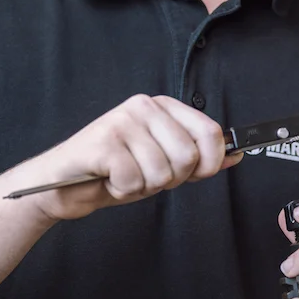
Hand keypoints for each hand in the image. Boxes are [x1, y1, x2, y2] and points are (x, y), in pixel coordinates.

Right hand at [16, 95, 240, 222]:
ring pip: (162, 172)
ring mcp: (122, 121)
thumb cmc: (113, 172)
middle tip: (145, 176)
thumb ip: (198, 158)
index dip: (208, 164)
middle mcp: (143, 107)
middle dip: (170, 180)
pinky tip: (109, 180)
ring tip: (125, 177)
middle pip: (188, 157)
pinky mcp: (103, 142)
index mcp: (162, 107)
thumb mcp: (163, 164)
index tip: (193, 175)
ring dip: (143, 187)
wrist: (62, 185)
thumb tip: (236, 154)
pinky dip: (123, 191)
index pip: (209, 132)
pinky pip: (134, 180)